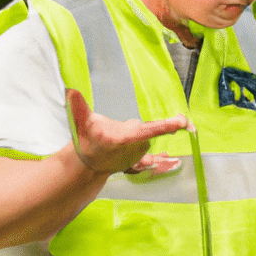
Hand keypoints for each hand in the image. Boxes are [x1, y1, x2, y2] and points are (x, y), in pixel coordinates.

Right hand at [66, 89, 189, 175]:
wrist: (88, 164)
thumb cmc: (86, 140)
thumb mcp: (81, 123)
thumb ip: (79, 107)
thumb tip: (71, 91)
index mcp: (126, 137)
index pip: (151, 129)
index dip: (168, 125)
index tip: (184, 121)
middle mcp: (137, 147)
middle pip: (151, 130)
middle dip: (146, 126)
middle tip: (136, 128)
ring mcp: (141, 155)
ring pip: (148, 136)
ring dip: (141, 134)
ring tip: (127, 139)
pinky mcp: (142, 159)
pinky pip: (155, 156)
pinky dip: (163, 157)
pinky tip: (171, 158)